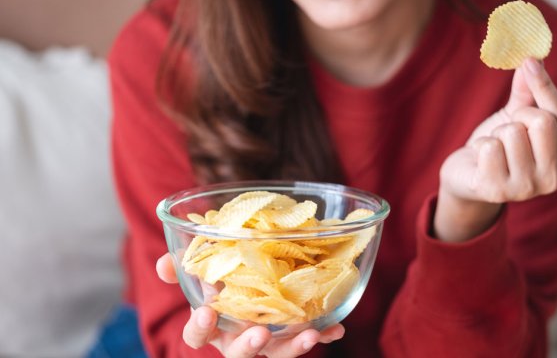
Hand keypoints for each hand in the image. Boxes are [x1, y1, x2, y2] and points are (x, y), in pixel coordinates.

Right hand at [156, 253, 344, 356]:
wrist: (250, 283)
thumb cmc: (221, 281)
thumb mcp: (202, 272)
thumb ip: (183, 266)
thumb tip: (164, 263)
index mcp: (213, 325)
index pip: (197, 336)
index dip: (200, 328)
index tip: (206, 313)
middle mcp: (238, 339)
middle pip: (239, 355)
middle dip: (248, 347)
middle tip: (259, 334)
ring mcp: (267, 341)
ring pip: (276, 354)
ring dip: (293, 347)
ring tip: (308, 334)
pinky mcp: (291, 336)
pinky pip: (306, 339)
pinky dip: (323, 334)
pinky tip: (336, 328)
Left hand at [435, 58, 556, 241]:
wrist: (465, 177)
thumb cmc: (496, 148)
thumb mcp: (514, 119)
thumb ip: (528, 93)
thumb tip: (534, 60)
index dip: (544, 86)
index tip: (529, 61)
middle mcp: (552, 179)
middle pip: (542, 122)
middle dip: (516, 117)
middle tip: (505, 130)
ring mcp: (525, 188)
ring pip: (512, 133)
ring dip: (495, 134)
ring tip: (492, 149)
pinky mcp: (496, 190)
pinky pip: (490, 147)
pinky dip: (480, 146)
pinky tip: (480, 160)